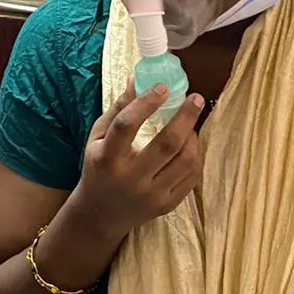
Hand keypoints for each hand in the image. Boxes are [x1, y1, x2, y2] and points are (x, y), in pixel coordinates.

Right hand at [74, 83, 203, 237]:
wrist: (100, 214)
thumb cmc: (99, 169)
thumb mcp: (97, 138)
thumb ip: (117, 110)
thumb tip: (138, 79)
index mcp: (107, 159)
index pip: (126, 126)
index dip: (146, 103)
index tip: (163, 87)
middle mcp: (130, 179)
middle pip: (167, 144)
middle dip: (186, 117)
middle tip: (195, 98)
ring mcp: (151, 195)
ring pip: (185, 160)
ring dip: (192, 136)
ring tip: (190, 124)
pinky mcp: (167, 206)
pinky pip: (191, 177)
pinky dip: (194, 156)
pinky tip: (189, 146)